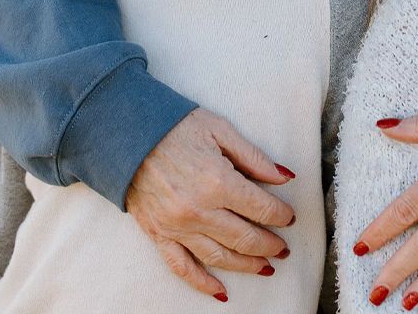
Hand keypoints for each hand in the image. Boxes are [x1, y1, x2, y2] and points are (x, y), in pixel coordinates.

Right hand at [126, 107, 296, 300]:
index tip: (289, 217)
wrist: (128, 134)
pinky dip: (203, 284)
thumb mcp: (219, 129)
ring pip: (220, 257)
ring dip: (247, 265)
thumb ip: (253, 157)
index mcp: (218, 181)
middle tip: (283, 248)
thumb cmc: (175, 126)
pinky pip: (183, 268)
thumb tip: (284, 177)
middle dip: (270, 244)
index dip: (280, 215)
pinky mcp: (159, 235)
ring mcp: (178, 227)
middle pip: (245, 237)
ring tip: (265, 267)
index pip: (261, 208)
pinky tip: (221, 292)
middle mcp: (200, 210)